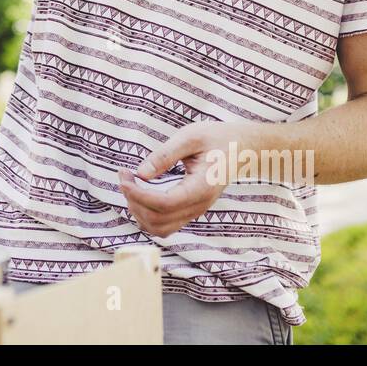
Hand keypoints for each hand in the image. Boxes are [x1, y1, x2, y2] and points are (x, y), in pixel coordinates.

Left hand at [118, 122, 244, 237]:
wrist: (242, 148)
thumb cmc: (217, 138)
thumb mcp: (191, 137)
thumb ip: (165, 155)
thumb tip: (141, 173)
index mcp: (201, 188)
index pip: (163, 204)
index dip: (138, 194)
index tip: (125, 177)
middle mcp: (199, 205)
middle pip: (158, 221)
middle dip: (134, 201)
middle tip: (125, 176)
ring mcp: (196, 211)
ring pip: (160, 228)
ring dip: (139, 212)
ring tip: (131, 186)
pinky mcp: (191, 210)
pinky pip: (165, 224)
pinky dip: (148, 214)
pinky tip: (141, 193)